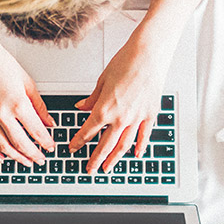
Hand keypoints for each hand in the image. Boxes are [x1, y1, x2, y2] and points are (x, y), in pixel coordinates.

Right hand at [0, 43, 53, 166]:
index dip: (46, 142)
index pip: (37, 131)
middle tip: (41, 159)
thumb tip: (49, 121)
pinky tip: (1, 156)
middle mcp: (1, 113)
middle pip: (21, 143)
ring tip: (25, 161)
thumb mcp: (27, 82)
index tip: (51, 147)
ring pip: (3, 146)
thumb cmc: (0, 63)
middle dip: (34, 154)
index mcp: (18, 104)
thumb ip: (39, 105)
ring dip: (16, 157)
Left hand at [69, 30, 170, 172]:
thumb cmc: (126, 63)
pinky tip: (136, 155)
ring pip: (123, 145)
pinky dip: (140, 147)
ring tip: (107, 167)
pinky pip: (144, 136)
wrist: (148, 55)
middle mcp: (121, 118)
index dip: (78, 141)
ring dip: (114, 159)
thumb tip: (82, 107)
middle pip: (105, 145)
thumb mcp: (102, 81)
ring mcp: (137, 118)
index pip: (88, 131)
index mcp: (104, 109)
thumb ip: (92, 99)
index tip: (73, 148)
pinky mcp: (150, 115)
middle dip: (95, 158)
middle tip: (89, 168)